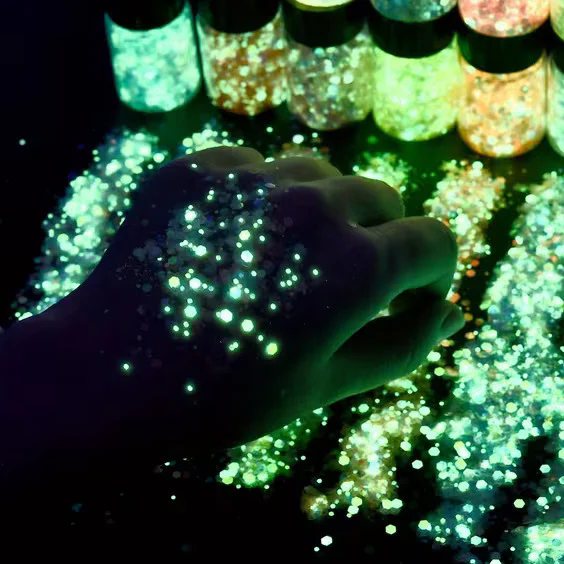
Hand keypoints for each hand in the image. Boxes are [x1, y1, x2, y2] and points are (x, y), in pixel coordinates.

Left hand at [43, 146, 462, 457]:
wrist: (107, 376)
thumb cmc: (226, 397)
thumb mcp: (328, 384)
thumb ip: (405, 343)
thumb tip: (455, 309)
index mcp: (357, 266)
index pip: (435, 242)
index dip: (429, 274)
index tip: (405, 296)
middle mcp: (313, 206)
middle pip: (382, 199)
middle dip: (377, 241)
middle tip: (332, 289)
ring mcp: (251, 179)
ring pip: (322, 175)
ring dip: (320, 213)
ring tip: (278, 267)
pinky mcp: (200, 167)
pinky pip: (258, 168)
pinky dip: (260, 201)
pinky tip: (229, 247)